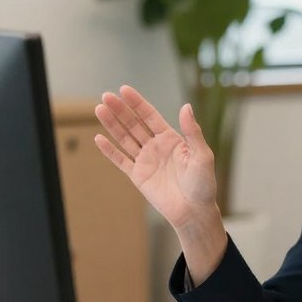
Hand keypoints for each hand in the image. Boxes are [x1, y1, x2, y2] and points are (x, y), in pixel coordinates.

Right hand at [94, 87, 226, 277]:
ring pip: (125, 139)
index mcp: (171, 138)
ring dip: (112, 125)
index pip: (150, 116)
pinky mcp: (138, 176)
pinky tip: (99, 138)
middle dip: (120, 110)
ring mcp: (145, 161)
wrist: (194, 211)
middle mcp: (156, 146)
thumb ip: (193, 131)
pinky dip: (109, 151)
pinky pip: (121, 160)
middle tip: (106, 96)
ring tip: (99, 109)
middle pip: (134, 124)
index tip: (124, 90)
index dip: (137, 103)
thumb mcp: (202, 155)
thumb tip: (186, 106)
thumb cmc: (203, 184)